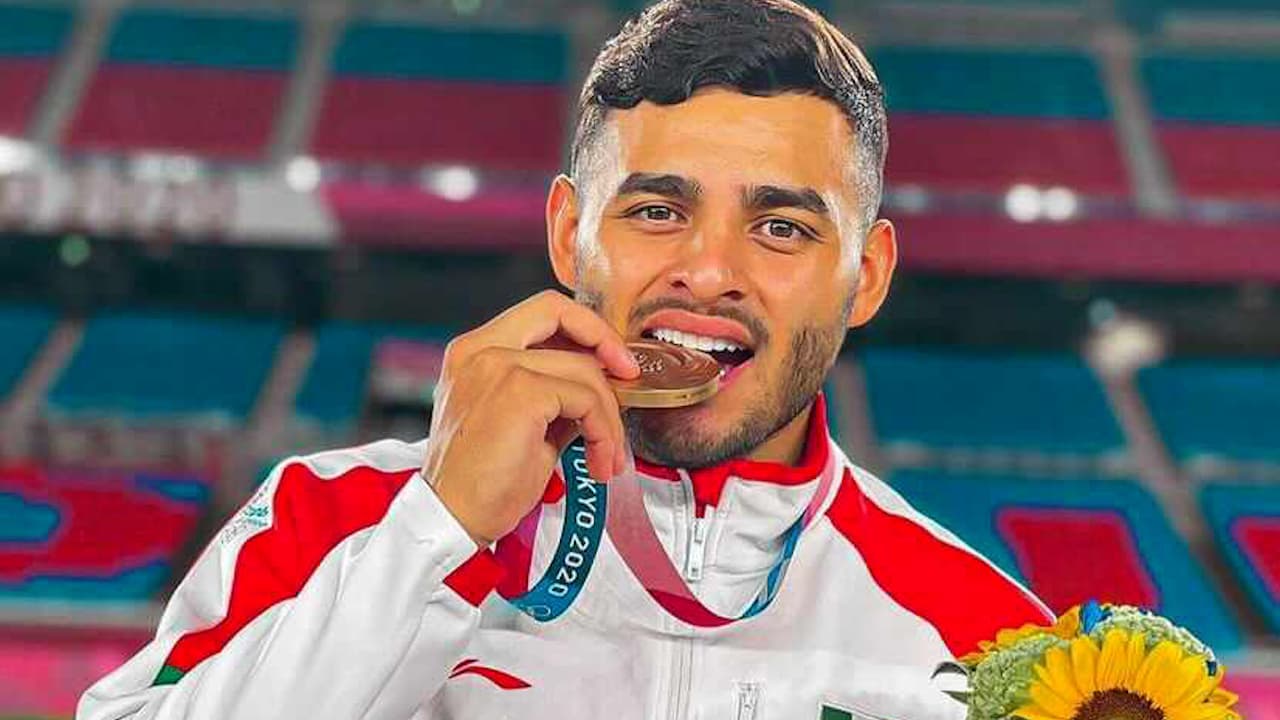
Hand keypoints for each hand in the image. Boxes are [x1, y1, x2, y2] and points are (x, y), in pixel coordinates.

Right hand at [423, 290, 638, 545]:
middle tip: (629, 379)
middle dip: (606, 342)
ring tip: (607, 457)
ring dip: (609, 417)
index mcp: (472, 352)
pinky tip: (597, 463)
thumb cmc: (481, 482)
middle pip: (559, 312)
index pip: (539, 312)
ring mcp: (497, 366)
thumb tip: (599, 385)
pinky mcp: (520, 392)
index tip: (611, 359)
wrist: (452, 520)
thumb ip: (552, 393)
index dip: (583, 327)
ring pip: (583, 369)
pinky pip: (585, 400)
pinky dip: (604, 432)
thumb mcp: (520, 423)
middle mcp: (479, 349)